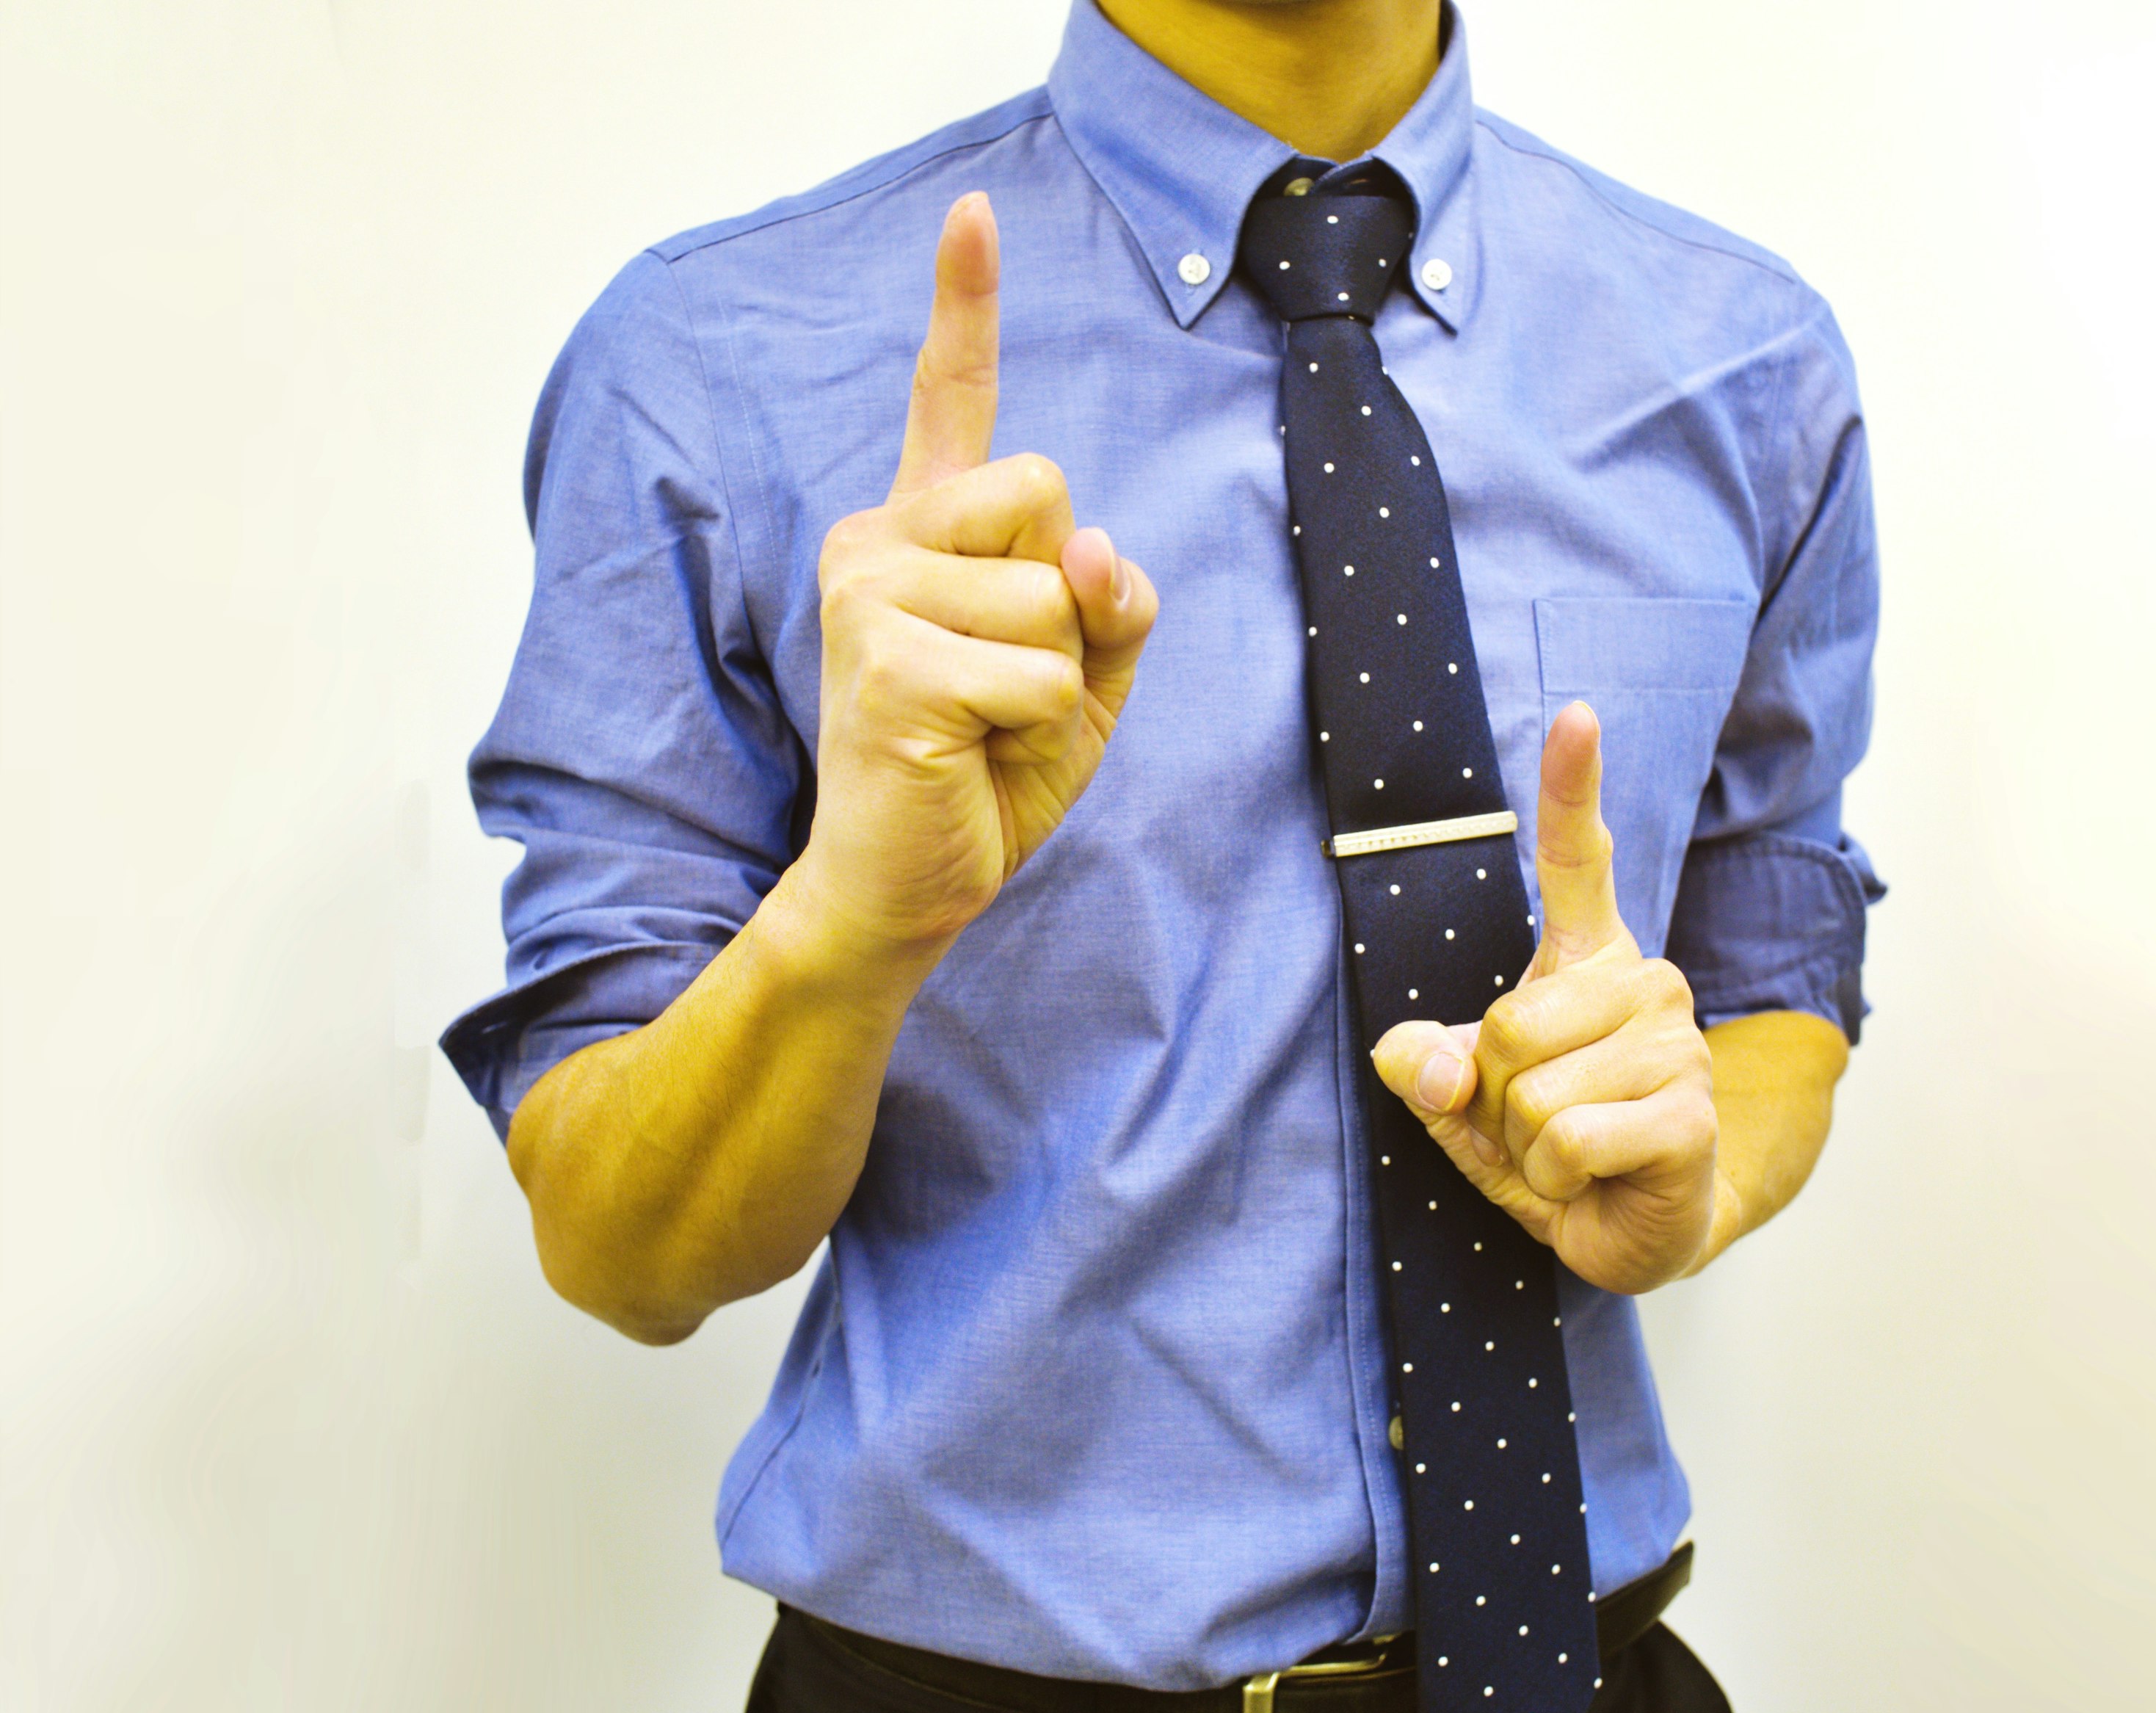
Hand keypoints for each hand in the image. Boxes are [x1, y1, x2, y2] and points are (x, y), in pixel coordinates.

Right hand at [795, 191, 1157, 959]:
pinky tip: (968, 753)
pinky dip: (1037, 725)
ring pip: (1052, 591)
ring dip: (1053, 675)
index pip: (948, 400)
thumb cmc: (985, 775)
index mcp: (924, 531)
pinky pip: (1038, 669)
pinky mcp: (886, 659)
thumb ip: (1110, 601)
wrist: (903, 882)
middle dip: (1067, 598)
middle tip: (1005, 681)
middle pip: (1049, 492)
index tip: (975, 211)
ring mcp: (870, 591)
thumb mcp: (1082, 679)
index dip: (963, 303)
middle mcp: (879, 538)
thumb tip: (1092, 546)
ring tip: (983, 724)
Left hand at [1371, 704, 1722, 1294]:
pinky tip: (1592, 1180)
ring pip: (1532, 1090)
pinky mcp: (1688, 1114)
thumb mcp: (1462, 1104)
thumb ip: (1425, 1066)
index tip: (1576, 714)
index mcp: (1587, 961)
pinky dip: (1554, 1179)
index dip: (1574, 785)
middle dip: (1493, 1099)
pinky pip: (1568, 1139)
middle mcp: (1644, 983)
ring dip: (1525, 1146)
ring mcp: (1676, 1044)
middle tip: (1535, 1125)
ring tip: (1567, 1154)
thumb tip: (1425, 1065)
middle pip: (1506, 1024)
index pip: (1582, 859)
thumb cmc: (1549, 1149)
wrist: (1629, 1232)